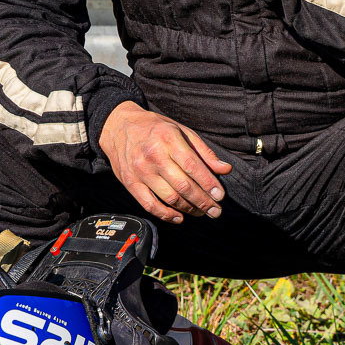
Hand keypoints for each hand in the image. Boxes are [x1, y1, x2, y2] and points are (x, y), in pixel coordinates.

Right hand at [98, 101, 233, 223]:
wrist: (119, 126)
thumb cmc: (155, 129)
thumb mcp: (181, 131)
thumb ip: (203, 151)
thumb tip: (225, 169)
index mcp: (168, 139)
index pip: (192, 166)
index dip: (208, 183)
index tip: (220, 196)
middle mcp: (154, 155)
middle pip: (183, 185)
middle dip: (203, 201)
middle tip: (216, 211)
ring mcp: (140, 171)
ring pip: (169, 197)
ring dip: (189, 209)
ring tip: (201, 212)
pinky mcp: (130, 183)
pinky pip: (149, 205)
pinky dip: (166, 215)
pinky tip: (179, 217)